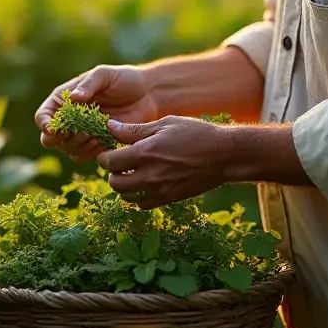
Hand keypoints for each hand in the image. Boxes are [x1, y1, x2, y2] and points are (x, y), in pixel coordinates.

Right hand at [34, 65, 159, 162]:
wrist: (147, 94)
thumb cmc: (123, 79)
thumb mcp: (104, 74)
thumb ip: (88, 85)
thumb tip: (74, 98)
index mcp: (64, 100)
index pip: (43, 116)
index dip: (44, 124)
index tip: (53, 128)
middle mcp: (69, 119)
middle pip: (50, 138)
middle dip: (61, 137)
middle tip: (79, 130)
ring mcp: (82, 133)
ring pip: (68, 149)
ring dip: (79, 144)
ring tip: (95, 132)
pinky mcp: (97, 145)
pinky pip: (85, 156)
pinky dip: (92, 151)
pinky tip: (104, 139)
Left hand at [96, 115, 232, 209]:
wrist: (223, 156)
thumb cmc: (195, 134)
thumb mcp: (164, 124)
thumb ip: (134, 130)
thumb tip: (109, 127)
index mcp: (146, 153)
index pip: (110, 162)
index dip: (104, 157)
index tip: (108, 151)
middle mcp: (150, 175)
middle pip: (115, 183)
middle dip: (112, 173)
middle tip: (118, 163)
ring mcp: (160, 190)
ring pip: (127, 196)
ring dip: (124, 185)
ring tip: (131, 172)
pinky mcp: (169, 199)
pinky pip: (143, 204)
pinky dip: (138, 195)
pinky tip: (145, 182)